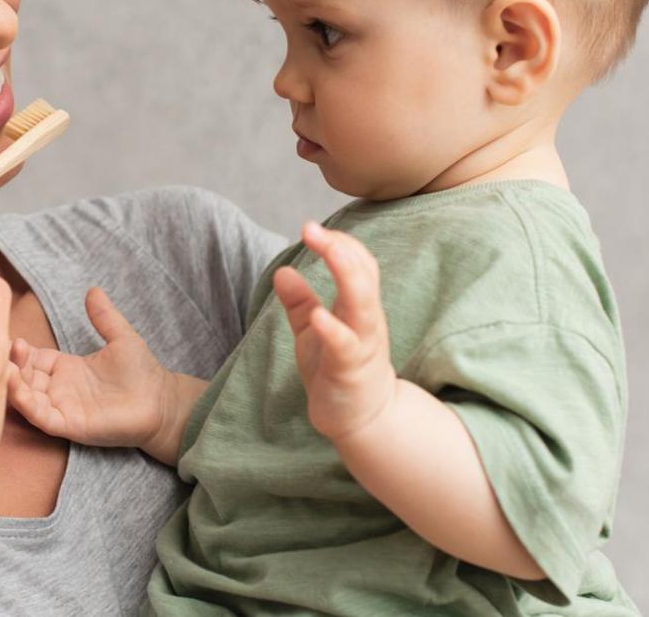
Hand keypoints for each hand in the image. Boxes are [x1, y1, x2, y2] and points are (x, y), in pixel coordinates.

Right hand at [6, 288, 178, 451]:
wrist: (162, 403)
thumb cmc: (142, 373)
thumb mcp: (121, 338)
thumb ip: (104, 316)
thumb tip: (93, 289)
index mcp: (66, 368)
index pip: (32, 358)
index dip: (19, 350)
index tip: (9, 337)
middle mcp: (58, 389)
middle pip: (23, 376)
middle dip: (9, 365)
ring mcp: (61, 407)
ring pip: (25, 397)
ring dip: (11, 383)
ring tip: (2, 367)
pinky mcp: (68, 425)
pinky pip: (40, 416)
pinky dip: (25, 404)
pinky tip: (15, 388)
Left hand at [274, 220, 398, 440]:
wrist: (362, 420)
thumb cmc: (337, 371)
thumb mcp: (313, 331)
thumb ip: (300, 302)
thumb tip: (282, 271)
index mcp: (358, 307)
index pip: (358, 263)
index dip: (339, 243)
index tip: (311, 228)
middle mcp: (366, 320)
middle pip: (364, 274)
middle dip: (340, 249)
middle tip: (311, 228)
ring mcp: (362, 343)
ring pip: (364, 303)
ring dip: (346, 274)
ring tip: (327, 249)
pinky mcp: (351, 370)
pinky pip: (346, 345)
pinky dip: (333, 329)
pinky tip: (317, 316)